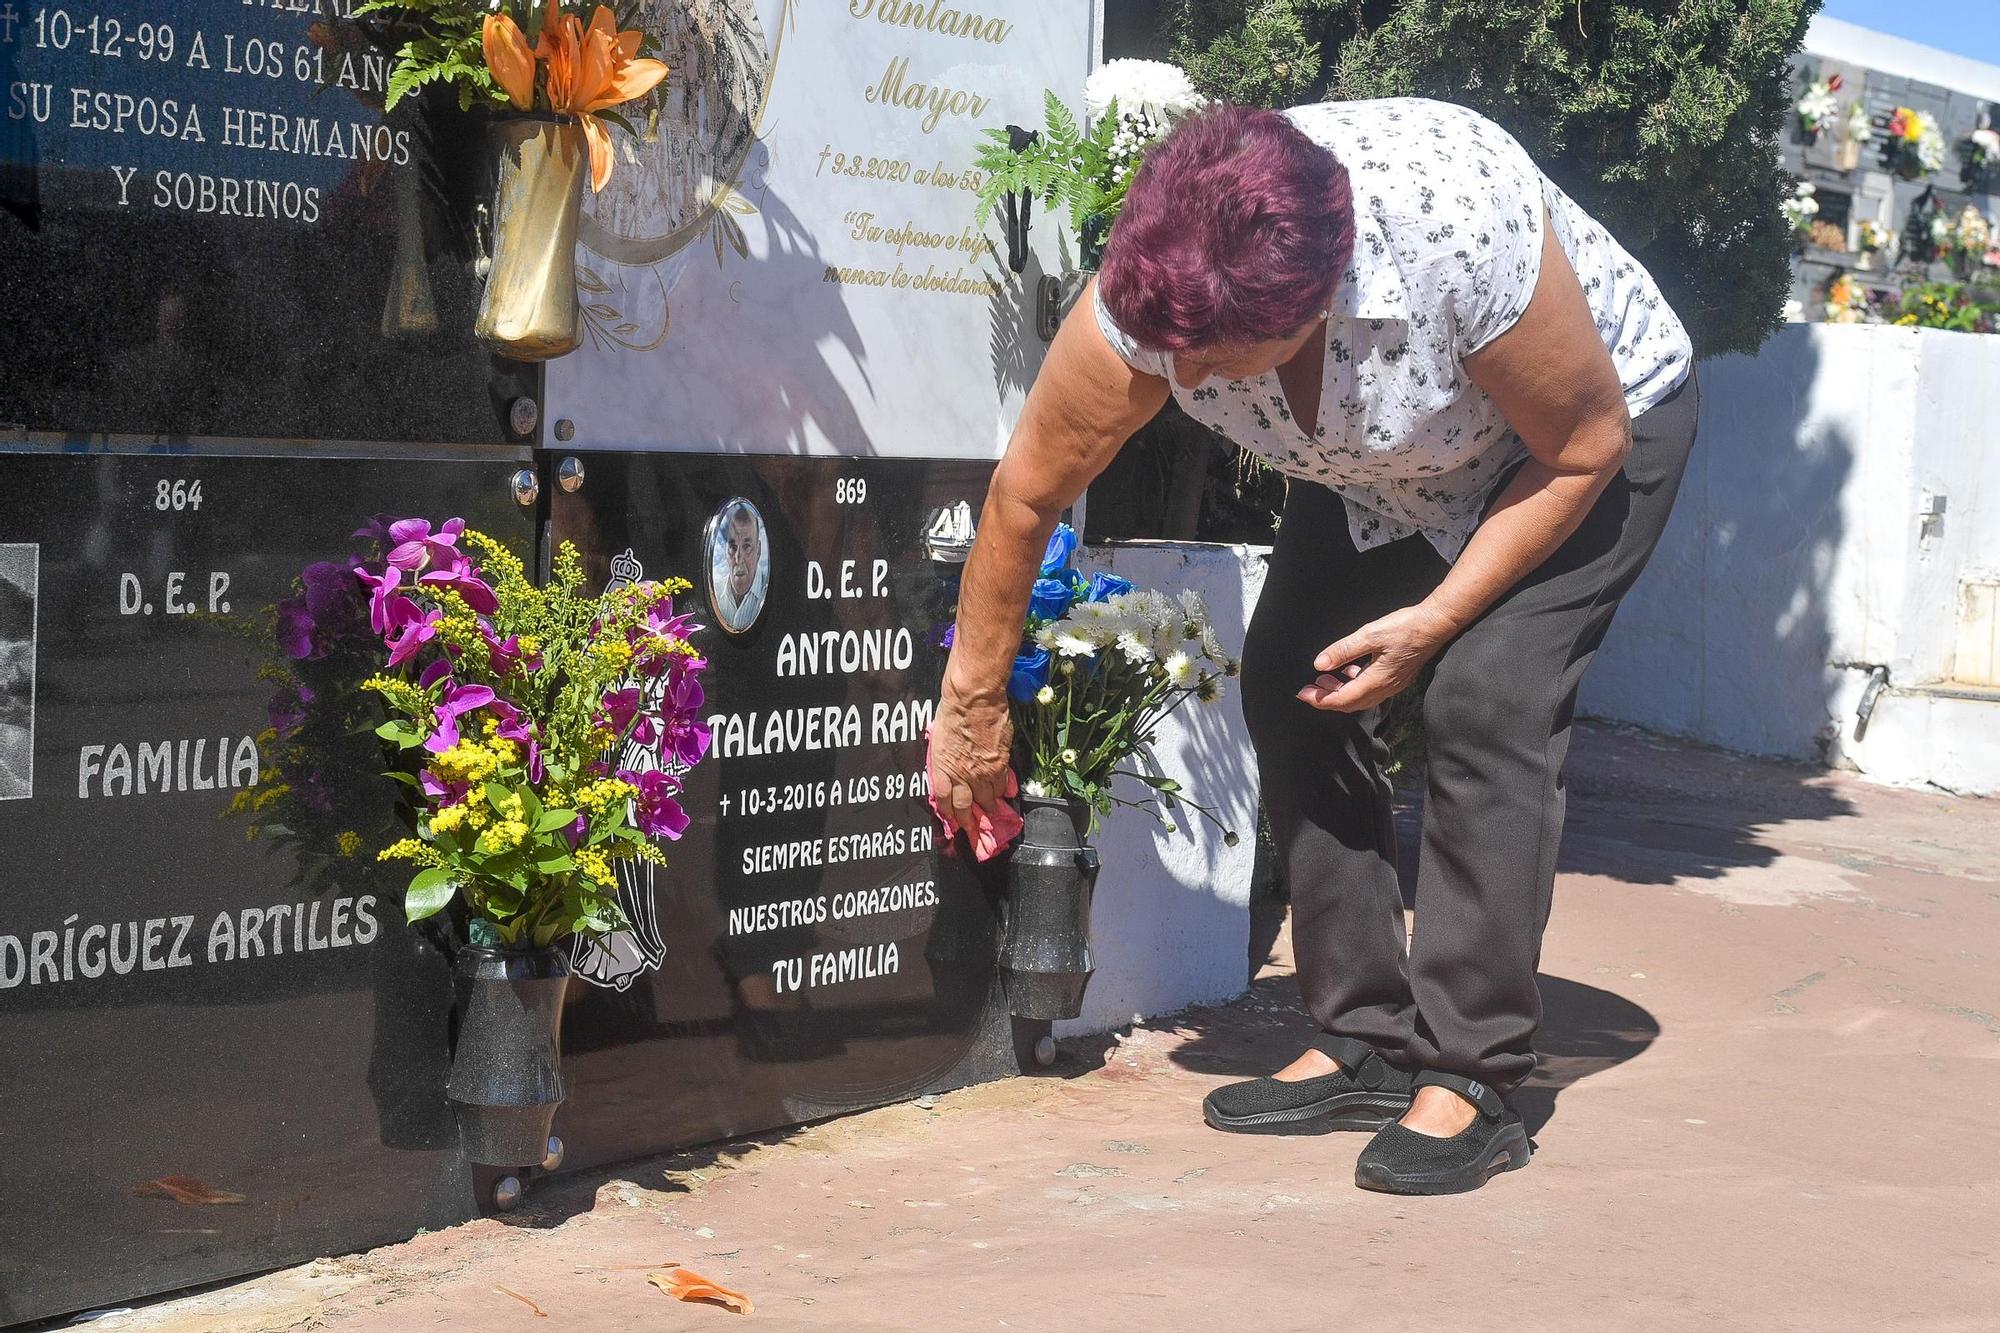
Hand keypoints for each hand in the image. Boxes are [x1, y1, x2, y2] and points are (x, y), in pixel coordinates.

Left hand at [930, 677, 1013, 821]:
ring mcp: (984, 771)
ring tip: (991, 810)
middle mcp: (963, 775)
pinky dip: (1004, 791)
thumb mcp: (939, 738)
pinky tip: (1006, 795)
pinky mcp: (1001, 763)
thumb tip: (949, 765)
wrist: (974, 698)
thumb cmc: (952, 711)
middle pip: (967, 806)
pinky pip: (1003, 784)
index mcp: (943, 769)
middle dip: (970, 820)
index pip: (945, 801)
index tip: (953, 821)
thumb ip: (945, 757)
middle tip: (974, 829)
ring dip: (989, 806)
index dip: (950, 814)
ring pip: (988, 798)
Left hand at [1297, 602, 1459, 713]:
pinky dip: (1354, 684)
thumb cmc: (1406, 628)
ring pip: (1360, 698)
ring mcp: (1392, 684)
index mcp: (1376, 681)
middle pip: (1350, 704)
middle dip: (1327, 699)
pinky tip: (1349, 671)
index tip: (1303, 694)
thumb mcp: (1370, 635)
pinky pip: (1370, 689)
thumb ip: (1344, 650)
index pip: (1342, 699)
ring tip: (1324, 680)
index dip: (1320, 700)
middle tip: (1309, 690)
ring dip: (1340, 692)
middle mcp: (1385, 688)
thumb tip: (1320, 664)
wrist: (1436, 624)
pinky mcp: (1396, 676)